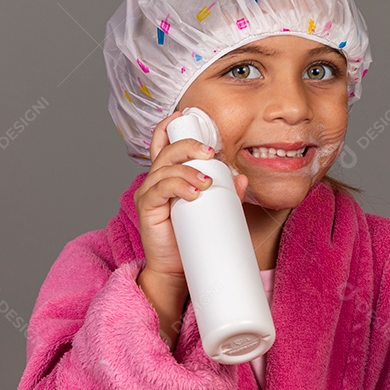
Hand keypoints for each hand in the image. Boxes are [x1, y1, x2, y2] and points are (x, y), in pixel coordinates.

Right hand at [134, 110, 249, 283]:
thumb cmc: (191, 240)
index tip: (187, 117)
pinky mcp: (147, 208)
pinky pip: (158, 189)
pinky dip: (176, 186)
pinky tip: (193, 192)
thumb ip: (227, 195)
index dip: (171, 127)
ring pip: (165, 169)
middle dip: (189, 146)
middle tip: (210, 153)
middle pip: (167, 151)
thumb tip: (243, 179)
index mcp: (169, 176)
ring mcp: (149, 193)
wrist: (176, 272)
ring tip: (206, 182)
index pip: (164, 144)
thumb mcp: (213, 212)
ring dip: (188, 170)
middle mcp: (155, 180)